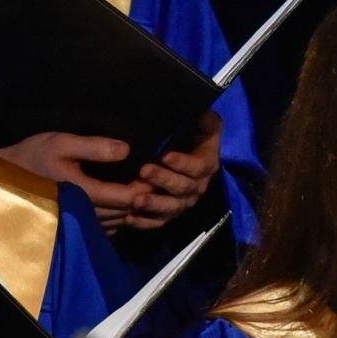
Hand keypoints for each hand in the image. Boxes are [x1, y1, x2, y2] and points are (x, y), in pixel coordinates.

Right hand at [0, 132, 144, 233]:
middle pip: (124, 212)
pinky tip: (123, 207)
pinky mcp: (75, 226)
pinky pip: (105, 228)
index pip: (123, 197)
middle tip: (158, 183)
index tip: (155, 175)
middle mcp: (84, 212)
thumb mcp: (61, 142)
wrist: (5, 180)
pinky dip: (118, 219)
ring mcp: (79, 223)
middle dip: (142, 199)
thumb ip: (94, 147)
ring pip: (117, 222)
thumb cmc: (32, 156)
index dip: (143, 188)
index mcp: (83, 192)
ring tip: (146, 194)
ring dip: (132, 210)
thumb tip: (127, 149)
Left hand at [128, 111, 221, 229]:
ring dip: (154, 204)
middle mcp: (196, 187)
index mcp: (206, 165)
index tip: (166, 156)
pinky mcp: (167, 214)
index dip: (184, 163)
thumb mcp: (200, 126)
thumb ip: (206, 122)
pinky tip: (129, 218)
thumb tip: (208, 115)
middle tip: (144, 171)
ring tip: (136, 200)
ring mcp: (182, 203)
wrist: (180, 157)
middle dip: (164, 180)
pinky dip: (143, 222)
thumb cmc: (188, 137)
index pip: (198, 167)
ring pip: (171, 208)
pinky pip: (157, 221)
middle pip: (183, 188)